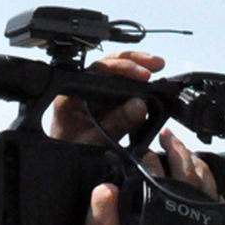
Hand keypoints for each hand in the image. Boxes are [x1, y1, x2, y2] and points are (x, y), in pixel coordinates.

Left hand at [50, 50, 165, 144]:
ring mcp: (95, 95)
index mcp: (72, 95)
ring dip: (138, 68)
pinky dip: (139, 85)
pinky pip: (123, 88)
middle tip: (157, 64)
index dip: (123, 69)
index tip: (143, 75)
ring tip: (158, 67)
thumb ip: (117, 124)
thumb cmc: (74, 151)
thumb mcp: (96, 141)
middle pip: (108, 66)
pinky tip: (152, 84)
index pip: (98, 71)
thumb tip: (140, 105)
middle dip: (134, 62)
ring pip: (117, 74)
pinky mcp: (106, 102)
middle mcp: (82, 90)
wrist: (67, 162)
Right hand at [77, 128, 214, 224]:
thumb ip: (103, 213)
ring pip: (208, 196)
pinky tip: (188, 181)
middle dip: (184, 156)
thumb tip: (107, 186)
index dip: (165, 160)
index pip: (182, 184)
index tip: (150, 146)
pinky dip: (200, 193)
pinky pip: (206, 212)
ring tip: (180, 152)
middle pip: (201, 185)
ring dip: (195, 171)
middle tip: (168, 137)